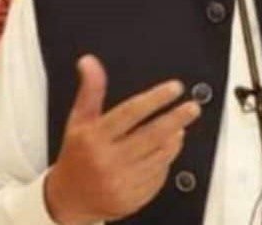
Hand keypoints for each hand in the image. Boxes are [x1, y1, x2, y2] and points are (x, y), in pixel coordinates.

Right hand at [43, 55, 201, 224]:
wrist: (69, 199)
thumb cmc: (76, 155)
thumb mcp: (78, 120)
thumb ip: (90, 90)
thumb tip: (89, 61)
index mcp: (94, 138)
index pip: (130, 113)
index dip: (155, 98)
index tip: (175, 88)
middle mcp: (108, 160)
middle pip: (151, 135)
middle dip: (176, 118)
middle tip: (192, 107)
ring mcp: (122, 182)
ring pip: (160, 156)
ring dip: (173, 139)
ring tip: (179, 126)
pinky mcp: (133, 199)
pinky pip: (159, 175)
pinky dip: (166, 160)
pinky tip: (166, 149)